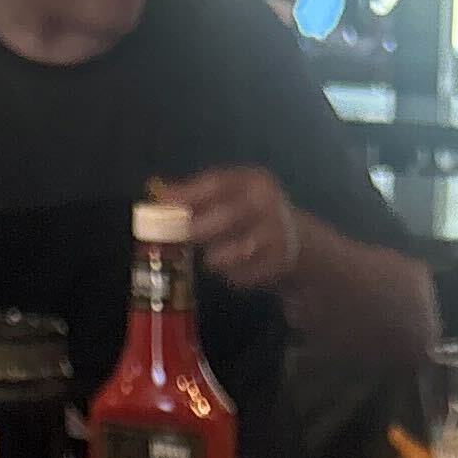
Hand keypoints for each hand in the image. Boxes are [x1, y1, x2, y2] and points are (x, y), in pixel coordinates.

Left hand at [162, 165, 300, 292]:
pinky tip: (233, 270)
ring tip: (212, 258)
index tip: (161, 202)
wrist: (299, 242)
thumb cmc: (253, 216)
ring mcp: (276, 235)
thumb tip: (159, 196)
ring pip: (234, 251)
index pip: (216, 184)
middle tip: (180, 239)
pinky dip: (231, 276)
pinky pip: (242, 274)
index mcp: (254, 181)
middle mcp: (268, 204)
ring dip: (215, 258)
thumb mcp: (233, 196)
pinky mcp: (278, 264)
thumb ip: (199, 195)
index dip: (187, 193)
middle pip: (226, 217)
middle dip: (198, 229)